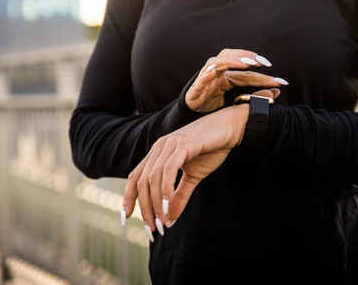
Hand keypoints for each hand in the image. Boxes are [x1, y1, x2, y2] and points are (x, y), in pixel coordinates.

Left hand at [121, 101, 257, 241]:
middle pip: (142, 182)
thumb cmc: (212, 148)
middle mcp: (159, 148)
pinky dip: (165, 190)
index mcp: (157, 153)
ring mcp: (170, 145)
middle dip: (145, 209)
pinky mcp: (183, 144)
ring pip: (153, 178)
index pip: (135, 178)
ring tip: (162, 223)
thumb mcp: (193, 177)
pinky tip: (168, 207)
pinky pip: (168, 170)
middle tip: (153, 230)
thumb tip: (169, 220)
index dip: (128, 199)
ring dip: (155, 204)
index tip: (126, 221)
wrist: (231, 127)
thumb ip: (179, 196)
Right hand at [185, 48, 287, 112]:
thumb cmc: (215, 107)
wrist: (193, 117)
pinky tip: (213, 72)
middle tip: (261, 62)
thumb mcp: (237, 101)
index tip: (277, 79)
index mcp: (227, 76)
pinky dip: (206, 75)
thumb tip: (276, 92)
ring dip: (231, 61)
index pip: (246, 72)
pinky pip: (200, 80)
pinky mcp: (195, 90)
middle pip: (231, 58)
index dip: (261, 74)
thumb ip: (254, 96)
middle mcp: (217, 73)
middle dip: (246, 57)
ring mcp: (205, 79)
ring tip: (245, 63)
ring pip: (216, 62)